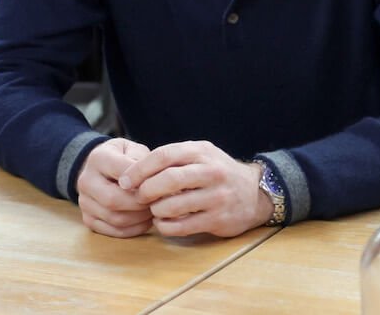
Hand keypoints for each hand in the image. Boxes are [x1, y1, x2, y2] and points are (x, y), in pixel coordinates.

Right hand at [77, 138, 154, 237]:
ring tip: (153, 211)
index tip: (159, 184)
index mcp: (99, 158)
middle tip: (158, 201)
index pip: (122, 172)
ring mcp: (84, 202)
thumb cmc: (125, 157)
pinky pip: (113, 231)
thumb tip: (154, 181)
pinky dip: (133, 229)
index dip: (143, 181)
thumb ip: (144, 161)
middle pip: (114, 200)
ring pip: (114, 218)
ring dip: (139, 218)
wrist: (103, 168)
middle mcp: (86, 181)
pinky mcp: (88, 219)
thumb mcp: (135, 149)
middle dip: (140, 204)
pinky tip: (145, 221)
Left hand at [119, 141, 272, 237]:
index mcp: (202, 152)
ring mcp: (216, 196)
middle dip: (145, 191)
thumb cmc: (218, 173)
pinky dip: (165, 226)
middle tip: (138, 198)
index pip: (164, 156)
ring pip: (172, 205)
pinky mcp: (218, 219)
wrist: (254, 193)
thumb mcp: (202, 155)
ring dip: (155, 210)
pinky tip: (164, 223)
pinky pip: (181, 226)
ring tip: (154, 211)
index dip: (140, 169)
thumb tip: (135, 171)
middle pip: (168, 179)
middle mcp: (211, 171)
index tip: (125, 181)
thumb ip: (174, 158)